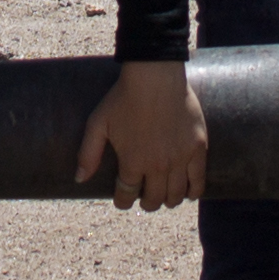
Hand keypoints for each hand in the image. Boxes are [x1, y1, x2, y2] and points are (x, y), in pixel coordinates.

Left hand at [72, 59, 206, 210]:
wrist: (155, 76)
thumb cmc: (123, 97)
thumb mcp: (97, 124)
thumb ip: (88, 154)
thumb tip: (79, 179)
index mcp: (132, 162)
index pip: (127, 195)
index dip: (123, 201)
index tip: (122, 200)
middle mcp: (157, 166)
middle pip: (154, 200)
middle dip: (147, 203)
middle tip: (145, 198)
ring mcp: (179, 158)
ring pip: (176, 195)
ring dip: (168, 200)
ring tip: (165, 196)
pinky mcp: (197, 148)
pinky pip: (199, 180)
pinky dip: (194, 191)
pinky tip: (189, 193)